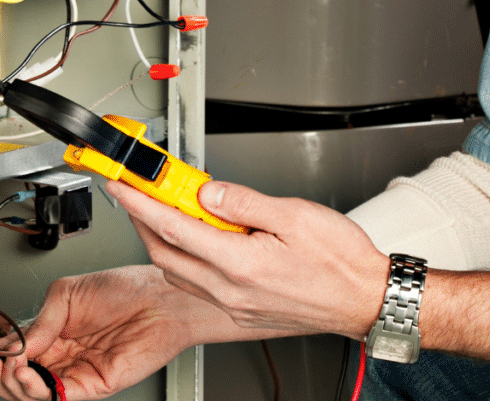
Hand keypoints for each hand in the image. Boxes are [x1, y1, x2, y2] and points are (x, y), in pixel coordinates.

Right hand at [0, 265, 204, 400]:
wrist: (157, 299)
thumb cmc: (123, 287)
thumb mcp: (68, 293)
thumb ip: (40, 320)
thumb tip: (13, 343)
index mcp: (52, 330)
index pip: (13, 350)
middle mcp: (61, 353)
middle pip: (17, 376)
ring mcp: (74, 372)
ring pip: (32, 392)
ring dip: (12, 382)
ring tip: (7, 366)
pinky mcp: (91, 386)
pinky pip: (57, 397)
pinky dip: (37, 390)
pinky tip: (27, 374)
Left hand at [107, 179, 388, 339]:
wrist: (368, 300)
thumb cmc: (341, 261)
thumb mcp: (294, 214)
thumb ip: (243, 201)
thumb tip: (206, 191)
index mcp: (240, 263)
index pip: (171, 226)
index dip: (139, 201)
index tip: (121, 182)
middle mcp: (231, 289)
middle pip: (164, 251)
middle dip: (141, 218)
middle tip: (135, 189)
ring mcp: (234, 303)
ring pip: (177, 269)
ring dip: (160, 237)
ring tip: (162, 205)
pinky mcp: (242, 308)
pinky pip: (196, 282)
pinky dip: (183, 255)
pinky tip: (193, 235)